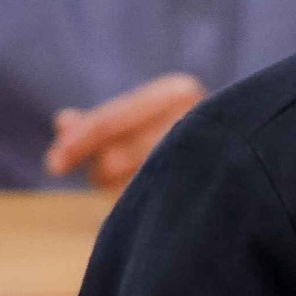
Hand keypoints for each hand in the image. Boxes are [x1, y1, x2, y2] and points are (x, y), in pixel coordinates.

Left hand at [44, 71, 205, 190]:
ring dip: (119, 188)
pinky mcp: (204, 189)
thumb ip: (101, 121)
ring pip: (128, 183)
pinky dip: (137, 202)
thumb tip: (62, 121)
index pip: (112, 121)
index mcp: (178, 92)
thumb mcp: (140, 117)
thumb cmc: (181, 133)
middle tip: (102, 175)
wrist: (242, 153)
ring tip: (136, 180)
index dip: (78, 142)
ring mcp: (202, 158)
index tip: (53, 164)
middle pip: (116, 158)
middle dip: (101, 170)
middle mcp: (194, 122)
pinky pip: (146, 203)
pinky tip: (147, 196)